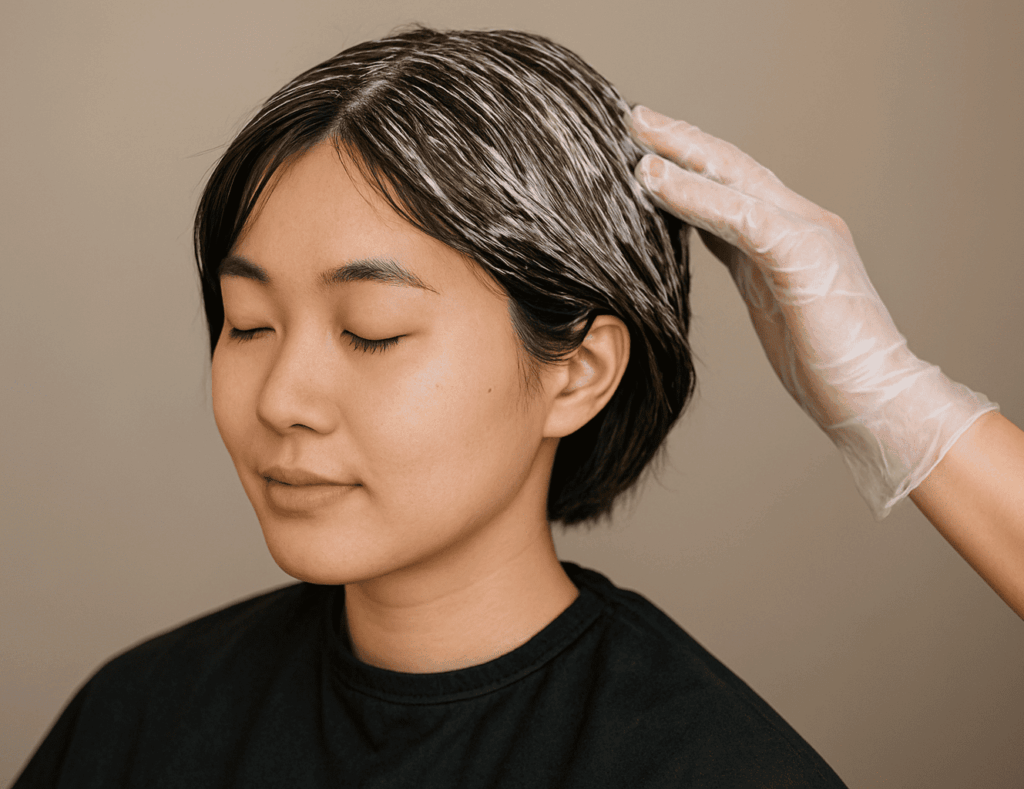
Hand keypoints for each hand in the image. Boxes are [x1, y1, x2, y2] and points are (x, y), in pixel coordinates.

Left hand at [626, 105, 998, 519]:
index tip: (648, 150)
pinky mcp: (802, 255)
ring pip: (734, 178)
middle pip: (732, 167)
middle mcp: (802, 221)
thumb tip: (704, 243)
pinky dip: (694, 194)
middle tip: (635, 118)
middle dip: (682, 140)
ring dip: (681, 154)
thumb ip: (744, 264)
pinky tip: (655, 180)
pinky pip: (738, 214)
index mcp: (793, 234)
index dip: (692, 164)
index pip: (735, 185)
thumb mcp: (772, 302)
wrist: (876, 396)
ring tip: (637, 135)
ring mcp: (807, 232)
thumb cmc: (825, 363)